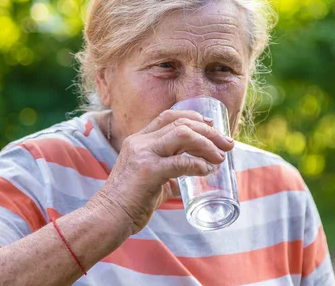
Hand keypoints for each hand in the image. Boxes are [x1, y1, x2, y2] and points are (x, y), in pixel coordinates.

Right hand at [90, 109, 233, 233]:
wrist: (107, 217)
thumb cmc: (129, 202)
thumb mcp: (149, 179)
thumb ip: (167, 174)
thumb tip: (189, 175)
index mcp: (139, 140)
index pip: (169, 116)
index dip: (194, 117)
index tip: (212, 125)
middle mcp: (141, 141)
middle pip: (181, 123)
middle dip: (209, 132)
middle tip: (227, 144)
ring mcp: (144, 154)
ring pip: (183, 135)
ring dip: (207, 144)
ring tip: (220, 157)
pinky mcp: (148, 171)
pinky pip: (181, 161)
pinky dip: (198, 164)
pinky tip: (207, 171)